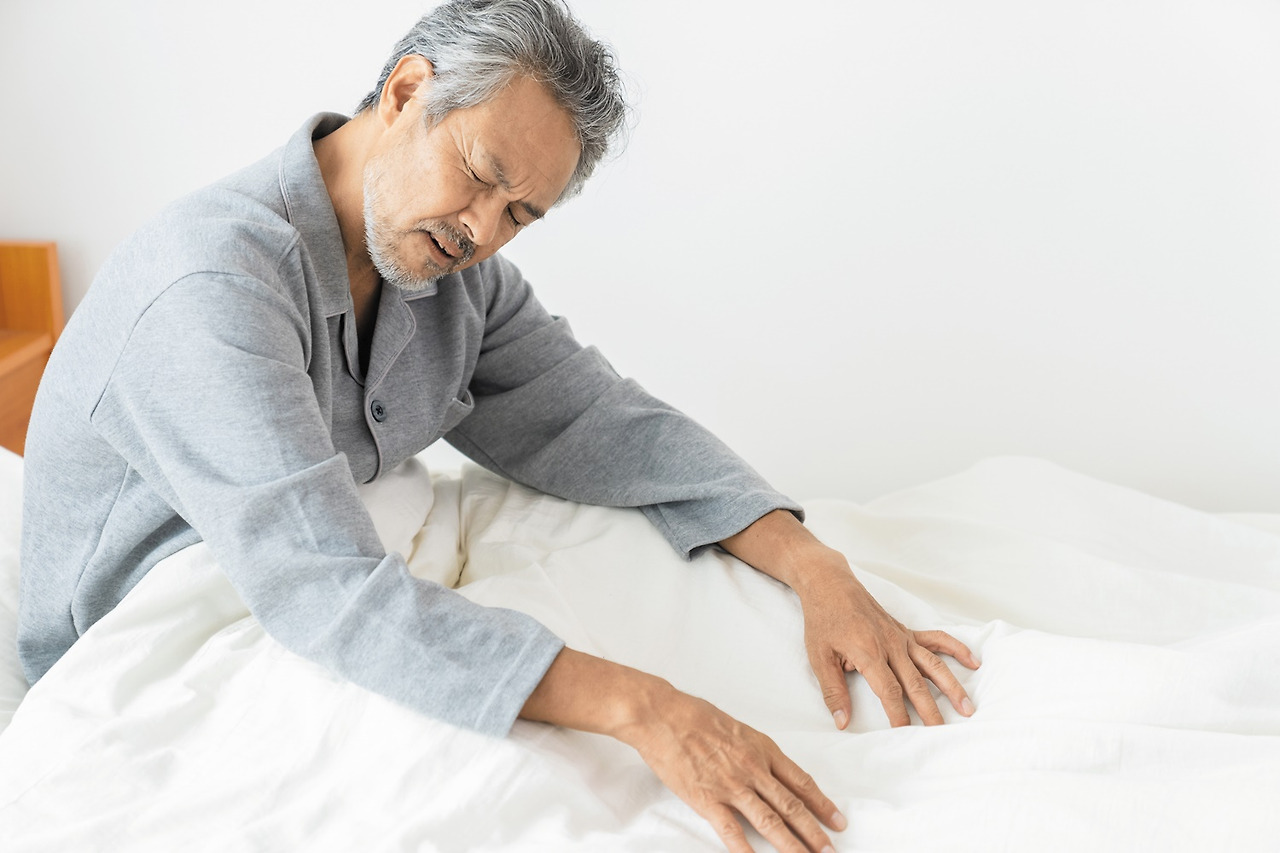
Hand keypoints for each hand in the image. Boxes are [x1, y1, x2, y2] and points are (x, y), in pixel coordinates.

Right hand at [617, 683, 845, 852]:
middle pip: (792, 806)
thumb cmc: (694, 715)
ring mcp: (731, 785)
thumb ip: (753, 751)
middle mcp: (753, 769)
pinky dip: (746, 850)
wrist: (662, 715)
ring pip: (770, 820)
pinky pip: (732, 831)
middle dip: (814, 832)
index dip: (822, 804)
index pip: (800, 781)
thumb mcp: (736, 728)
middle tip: (830, 850)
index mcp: (762, 749)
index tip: (837, 820)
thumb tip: (765, 768)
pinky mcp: (707, 799)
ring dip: (791, 844)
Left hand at [797, 553, 980, 728]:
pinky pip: (936, 639)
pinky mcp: (906, 630)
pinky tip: (973, 661)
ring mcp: (901, 637)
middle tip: (942, 732)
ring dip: (951, 686)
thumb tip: (841, 721)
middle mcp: (891, 645)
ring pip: (932, 664)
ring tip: (967, 707)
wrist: (831, 586)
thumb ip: (833, 691)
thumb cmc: (823, 621)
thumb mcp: (819, 657)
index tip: (906, 734)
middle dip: (930, 710)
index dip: (898, 715)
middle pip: (916, 683)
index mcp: (869, 653)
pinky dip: (956, 649)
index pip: (889, 691)